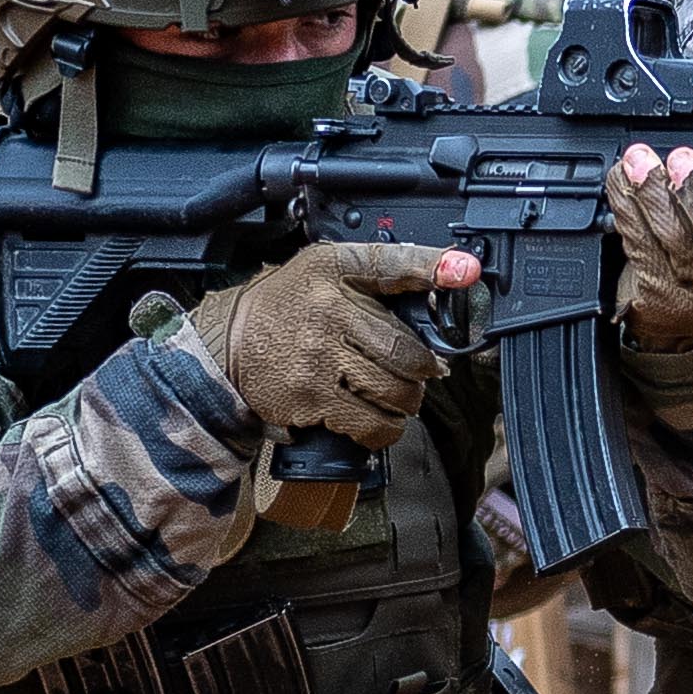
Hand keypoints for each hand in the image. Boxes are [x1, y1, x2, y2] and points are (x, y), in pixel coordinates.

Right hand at [187, 239, 477, 449]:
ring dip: (409, 399)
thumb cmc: (287, 303)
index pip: (392, 266)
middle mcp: (327, 314)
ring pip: (394, 389)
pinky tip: (380, 417)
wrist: (227, 344)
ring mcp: (319, 360)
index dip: (433, 269)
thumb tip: (455, 270)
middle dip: (425, 367)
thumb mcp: (328, 267)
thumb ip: (388, 267)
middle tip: (422, 370)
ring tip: (400, 393)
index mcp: (333, 274)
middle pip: (405, 349)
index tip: (466, 272)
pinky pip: (369, 423)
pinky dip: (385, 427)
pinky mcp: (310, 399)